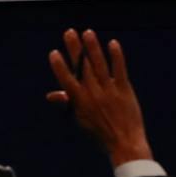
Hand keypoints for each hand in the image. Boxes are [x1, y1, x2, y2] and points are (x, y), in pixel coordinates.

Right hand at [46, 29, 153, 166]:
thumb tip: (51, 95)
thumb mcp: (80, 119)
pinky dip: (116, 57)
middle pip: (82, 67)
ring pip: (99, 65)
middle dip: (75, 49)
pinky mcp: (124, 90)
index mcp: (80, 102)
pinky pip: (120, 70)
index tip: (54, 53)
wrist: (124, 144)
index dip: (60, 66)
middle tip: (69, 32)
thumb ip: (67, 103)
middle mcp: (93, 94)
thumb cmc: (100, 132)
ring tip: (88, 33)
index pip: (66, 80)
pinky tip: (112, 44)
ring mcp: (109, 91)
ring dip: (93, 48)